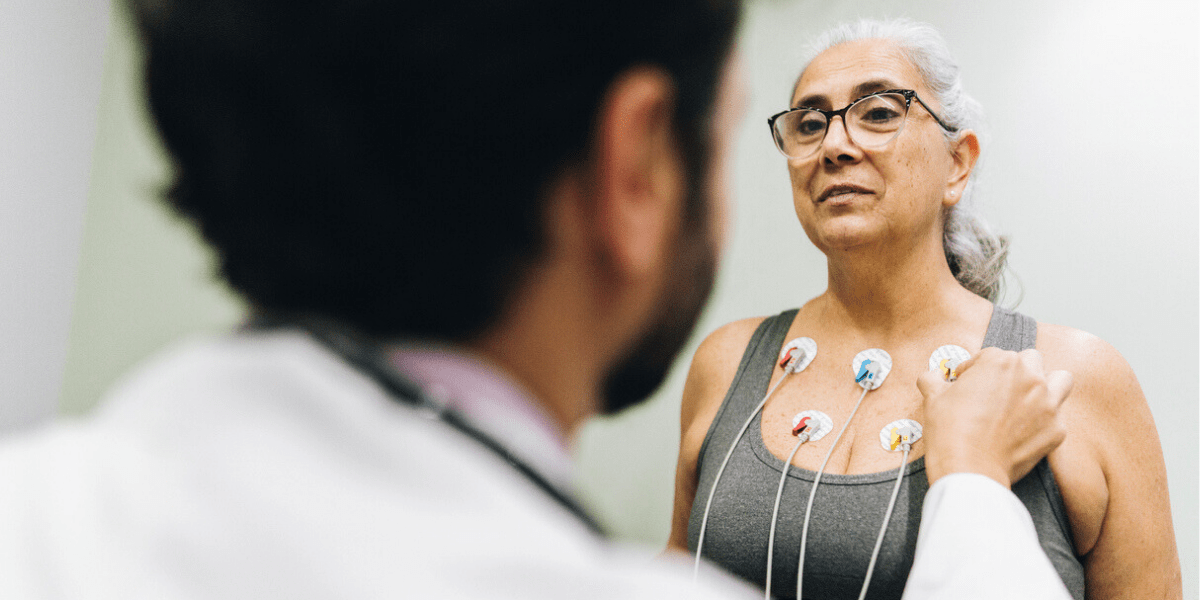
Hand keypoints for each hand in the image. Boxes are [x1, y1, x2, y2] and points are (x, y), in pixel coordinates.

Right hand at [917, 348, 1072, 487]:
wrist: (969, 469)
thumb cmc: (952, 432)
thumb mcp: (933, 398)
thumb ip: (933, 379)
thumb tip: (932, 377)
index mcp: (1001, 363)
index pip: (990, 355)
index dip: (975, 369)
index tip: (970, 383)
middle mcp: (1030, 377)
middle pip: (1029, 360)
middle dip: (1013, 372)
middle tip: (998, 389)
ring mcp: (1048, 403)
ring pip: (1060, 379)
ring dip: (1046, 384)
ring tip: (1029, 397)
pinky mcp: (1056, 429)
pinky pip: (1059, 416)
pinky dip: (1045, 420)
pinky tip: (1027, 428)